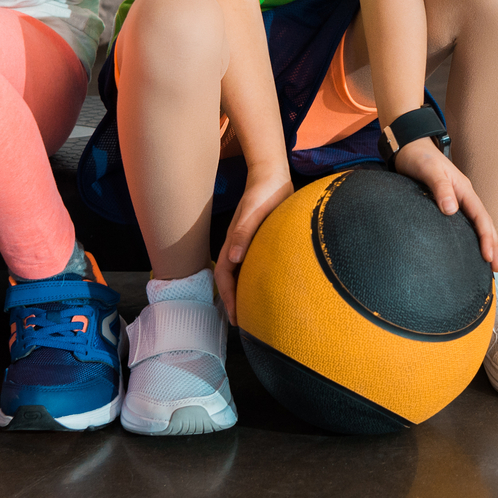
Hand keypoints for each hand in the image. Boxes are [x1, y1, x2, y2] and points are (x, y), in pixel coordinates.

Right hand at [213, 168, 292, 322]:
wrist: (272, 176)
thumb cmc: (263, 194)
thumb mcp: (253, 214)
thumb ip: (243, 234)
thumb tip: (233, 258)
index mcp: (234, 242)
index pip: (225, 276)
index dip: (228, 297)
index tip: (236, 317)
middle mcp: (238, 245)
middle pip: (231, 278)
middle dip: (233, 300)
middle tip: (243, 322)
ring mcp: (247, 242)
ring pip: (241, 272)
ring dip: (242, 290)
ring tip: (251, 309)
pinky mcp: (259, 238)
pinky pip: (252, 263)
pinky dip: (254, 277)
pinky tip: (265, 284)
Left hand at [391, 139, 497, 270]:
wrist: (409, 148)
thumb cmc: (419, 158)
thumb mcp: (429, 171)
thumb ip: (440, 188)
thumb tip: (451, 210)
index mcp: (464, 190)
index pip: (481, 217)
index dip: (486, 238)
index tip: (488, 257)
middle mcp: (464, 196)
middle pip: (485, 223)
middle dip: (492, 245)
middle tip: (496, 268)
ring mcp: (458, 200)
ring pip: (477, 223)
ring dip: (485, 242)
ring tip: (489, 261)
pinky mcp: (448, 203)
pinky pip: (466, 222)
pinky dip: (472, 236)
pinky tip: (470, 246)